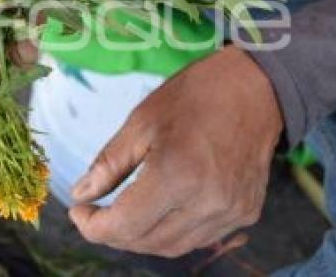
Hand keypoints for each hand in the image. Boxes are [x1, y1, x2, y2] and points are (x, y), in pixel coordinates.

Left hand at [68, 45, 283, 257]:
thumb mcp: (141, 121)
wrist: (257, 88)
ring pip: (173, 247)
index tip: (78, 211)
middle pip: (146, 241)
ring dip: (141, 237)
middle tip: (95, 213)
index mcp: (177, 175)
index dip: (93, 226)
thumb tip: (82, 194)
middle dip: (112, 234)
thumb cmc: (194, 96)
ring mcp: (231, 212)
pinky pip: (200, 239)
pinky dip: (171, 233)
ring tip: (122, 214)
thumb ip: (110, 164)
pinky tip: (157, 213)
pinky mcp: (246, 213)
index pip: (124, 225)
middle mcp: (207, 202)